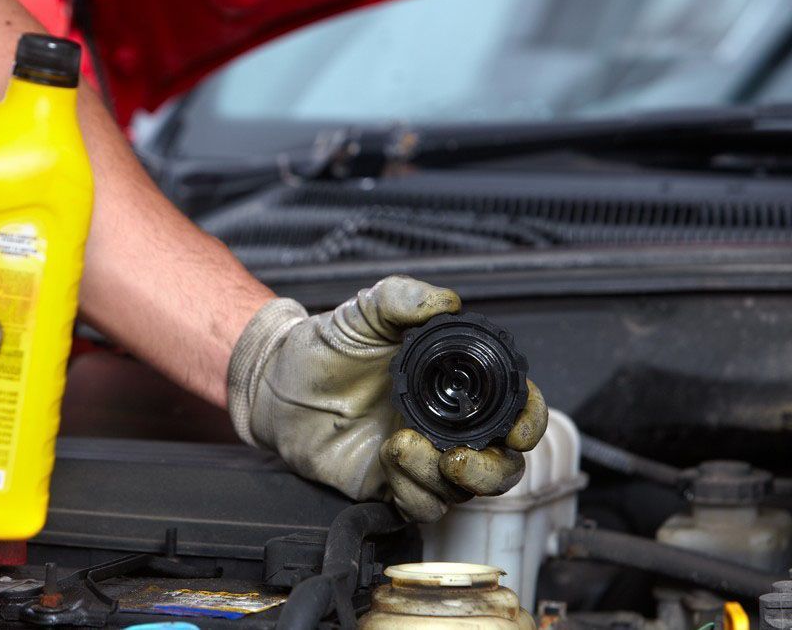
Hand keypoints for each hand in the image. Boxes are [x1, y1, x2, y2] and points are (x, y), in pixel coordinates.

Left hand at [227, 276, 546, 521]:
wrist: (275, 381)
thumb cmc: (327, 346)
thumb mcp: (366, 311)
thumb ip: (403, 298)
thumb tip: (446, 301)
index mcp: (456, 385)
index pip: (513, 409)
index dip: (528, 420)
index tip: (519, 427)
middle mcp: (447, 427)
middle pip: (502, 465)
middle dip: (494, 469)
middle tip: (460, 458)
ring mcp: (420, 459)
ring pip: (464, 492)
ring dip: (444, 478)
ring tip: (402, 446)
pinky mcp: (390, 486)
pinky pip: (421, 505)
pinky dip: (413, 490)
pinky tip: (388, 460)